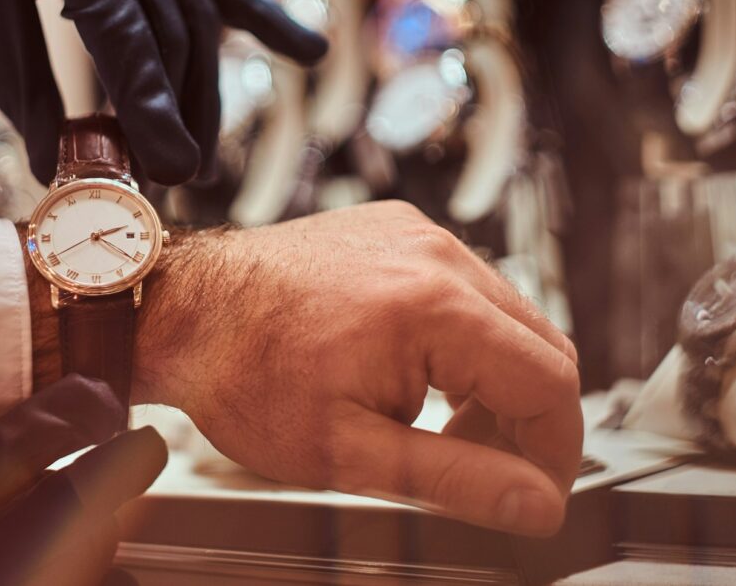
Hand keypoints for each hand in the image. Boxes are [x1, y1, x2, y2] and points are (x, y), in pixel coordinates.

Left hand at [0, 0, 327, 184]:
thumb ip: (26, 96)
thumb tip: (61, 177)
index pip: (122, 30)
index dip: (149, 103)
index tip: (171, 168)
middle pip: (172, 30)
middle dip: (178, 112)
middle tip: (179, 184)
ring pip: (193, 18)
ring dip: (198, 93)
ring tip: (201, 162)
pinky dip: (256, 17)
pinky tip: (309, 52)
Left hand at [134, 201, 581, 535]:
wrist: (181, 310)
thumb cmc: (242, 372)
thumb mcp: (349, 451)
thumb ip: (455, 479)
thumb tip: (535, 504)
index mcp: (433, 305)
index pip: (550, 383)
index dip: (554, 451)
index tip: (532, 493)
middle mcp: (434, 254)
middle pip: (540, 344)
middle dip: (525, 417)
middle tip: (481, 469)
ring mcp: (416, 235)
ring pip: (507, 317)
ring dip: (494, 380)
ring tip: (434, 428)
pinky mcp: (398, 231)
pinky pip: (466, 290)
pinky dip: (464, 341)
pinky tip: (416, 379)